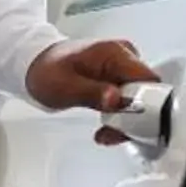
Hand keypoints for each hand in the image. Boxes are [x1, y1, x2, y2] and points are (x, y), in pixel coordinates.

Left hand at [27, 38, 162, 144]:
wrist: (36, 64)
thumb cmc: (46, 70)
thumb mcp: (64, 87)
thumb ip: (92, 93)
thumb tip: (117, 99)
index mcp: (114, 53)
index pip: (148, 79)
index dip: (147, 104)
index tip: (131, 123)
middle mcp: (124, 56)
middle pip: (148, 91)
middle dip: (135, 118)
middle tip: (112, 133)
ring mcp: (123, 66)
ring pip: (142, 98)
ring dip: (127, 120)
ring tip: (106, 132)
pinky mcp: (119, 76)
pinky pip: (131, 98)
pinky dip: (122, 115)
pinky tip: (108, 125)